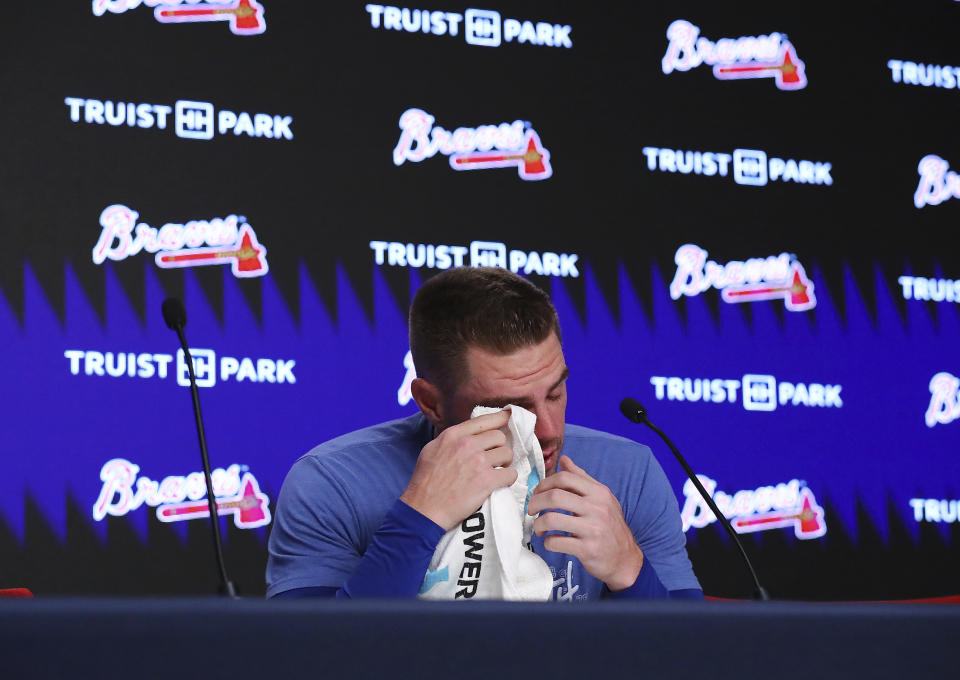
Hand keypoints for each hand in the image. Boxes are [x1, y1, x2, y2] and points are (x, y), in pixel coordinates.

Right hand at [401, 410, 517, 530]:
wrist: (424, 509)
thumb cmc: (425, 482)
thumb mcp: (432, 449)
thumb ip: (451, 439)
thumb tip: (469, 434)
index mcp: (453, 435)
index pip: (484, 420)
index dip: (500, 418)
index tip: (508, 418)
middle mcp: (467, 445)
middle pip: (499, 436)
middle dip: (499, 447)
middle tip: (495, 458)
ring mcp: (479, 462)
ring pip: (507, 454)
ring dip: (505, 463)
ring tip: (497, 471)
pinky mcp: (487, 481)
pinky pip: (511, 474)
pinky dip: (508, 478)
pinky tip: (501, 482)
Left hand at [527, 455, 643, 590]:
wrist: (625, 559)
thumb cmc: (610, 527)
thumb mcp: (602, 498)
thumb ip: (582, 479)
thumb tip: (564, 460)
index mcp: (599, 493)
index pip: (565, 477)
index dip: (544, 483)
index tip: (538, 493)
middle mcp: (597, 508)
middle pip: (554, 496)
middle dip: (535, 502)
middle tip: (531, 510)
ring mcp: (593, 529)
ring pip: (551, 519)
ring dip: (538, 524)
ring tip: (539, 528)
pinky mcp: (587, 549)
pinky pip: (556, 542)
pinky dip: (547, 542)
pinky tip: (551, 542)